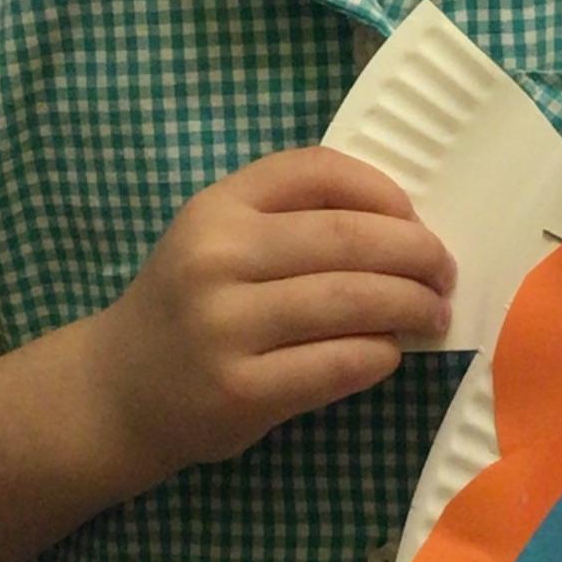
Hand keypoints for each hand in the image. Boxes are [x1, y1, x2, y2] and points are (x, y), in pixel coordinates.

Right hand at [88, 149, 455, 478]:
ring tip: (433, 314)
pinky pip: (338, 363)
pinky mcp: (241, 390)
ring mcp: (225, 325)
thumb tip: (405, 226)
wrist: (118, 390)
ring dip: (412, 305)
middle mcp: (216, 257)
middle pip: (349, 237)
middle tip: (443, 273)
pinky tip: (388, 353)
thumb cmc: (188, 306)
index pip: (318, 171)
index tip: (414, 219)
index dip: (383, 190)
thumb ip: (289, 218)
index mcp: (217, 207)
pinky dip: (379, 355)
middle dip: (417, 253)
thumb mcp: (216, 238)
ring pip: (352, 300)